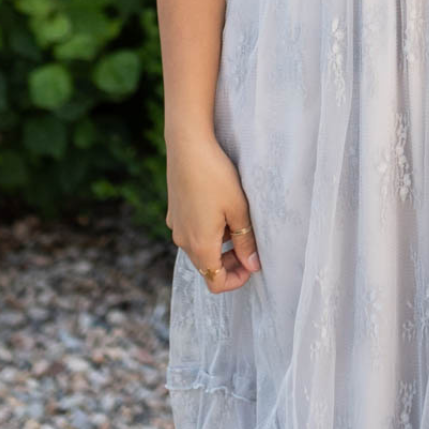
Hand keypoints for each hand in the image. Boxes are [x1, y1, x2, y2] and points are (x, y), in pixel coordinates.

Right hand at [165, 131, 261, 292]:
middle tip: (251, 244)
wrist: (187, 146)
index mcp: (200, 245)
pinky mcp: (175, 212)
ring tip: (238, 221)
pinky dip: (209, 231)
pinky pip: (193, 232)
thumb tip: (253, 266)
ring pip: (200, 249)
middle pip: (208, 267)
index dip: (237, 280)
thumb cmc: (216, 176)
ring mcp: (176, 225)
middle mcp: (183, 240)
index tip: (253, 263)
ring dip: (221, 245)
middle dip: (231, 263)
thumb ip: (245, 242)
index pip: (216, 283)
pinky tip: (221, 208)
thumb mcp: (239, 210)